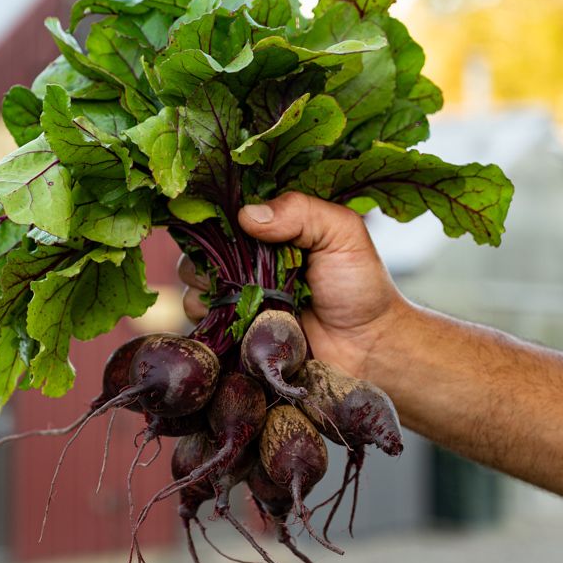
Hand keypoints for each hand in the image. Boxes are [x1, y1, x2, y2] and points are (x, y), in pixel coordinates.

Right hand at [179, 192, 406, 376]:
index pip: (226, 211)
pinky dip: (206, 318)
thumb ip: (302, 212)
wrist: (368, 351)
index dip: (216, 214)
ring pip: (193, 281)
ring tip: (239, 296)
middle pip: (201, 245)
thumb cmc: (361, 287)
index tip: (221, 223)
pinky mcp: (233, 331)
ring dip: (205, 286)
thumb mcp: (342, 234)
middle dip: (207, 253)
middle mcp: (248, 260)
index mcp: (271, 230)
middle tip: (236, 267)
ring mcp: (238, 296)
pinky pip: (201, 321)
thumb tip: (246, 216)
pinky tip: (233, 320)